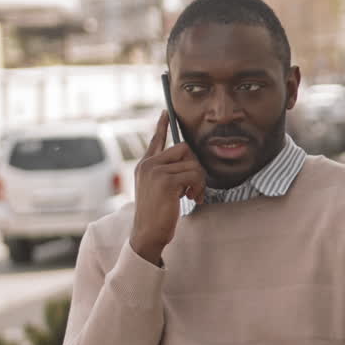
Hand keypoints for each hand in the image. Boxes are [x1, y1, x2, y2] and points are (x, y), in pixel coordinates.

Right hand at [129, 111, 205, 265]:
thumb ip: (169, 174)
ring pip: (192, 163)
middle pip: (184, 148)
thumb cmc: (158, 214)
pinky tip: (192, 198)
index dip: (162, 125)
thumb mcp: (160, 189)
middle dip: (195, 166)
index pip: (156, 140)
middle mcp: (148, 164)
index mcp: (145, 165)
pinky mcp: (165, 181)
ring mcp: (155, 171)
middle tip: (194, 186)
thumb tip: (190, 162)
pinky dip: (199, 187)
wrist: (148, 233)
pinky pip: (194, 175)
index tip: (167, 111)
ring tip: (193, 195)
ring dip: (199, 181)